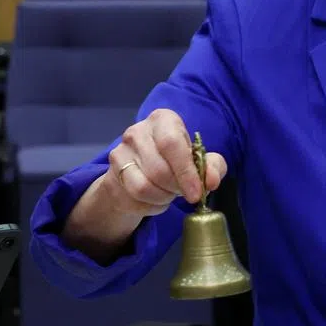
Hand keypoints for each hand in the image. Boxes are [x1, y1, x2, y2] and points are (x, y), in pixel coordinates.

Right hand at [105, 108, 226, 216]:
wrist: (142, 171)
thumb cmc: (175, 161)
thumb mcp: (199, 160)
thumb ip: (212, 167)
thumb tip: (212, 181)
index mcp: (163, 120)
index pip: (172, 143)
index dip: (186, 171)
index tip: (196, 193)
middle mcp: (138, 131)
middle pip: (159, 169)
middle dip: (176, 188)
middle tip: (184, 192)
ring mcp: (120, 151)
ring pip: (144, 187)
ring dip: (163, 198)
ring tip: (169, 193)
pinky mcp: (112, 173)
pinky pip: (134, 198)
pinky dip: (151, 205)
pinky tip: (156, 198)